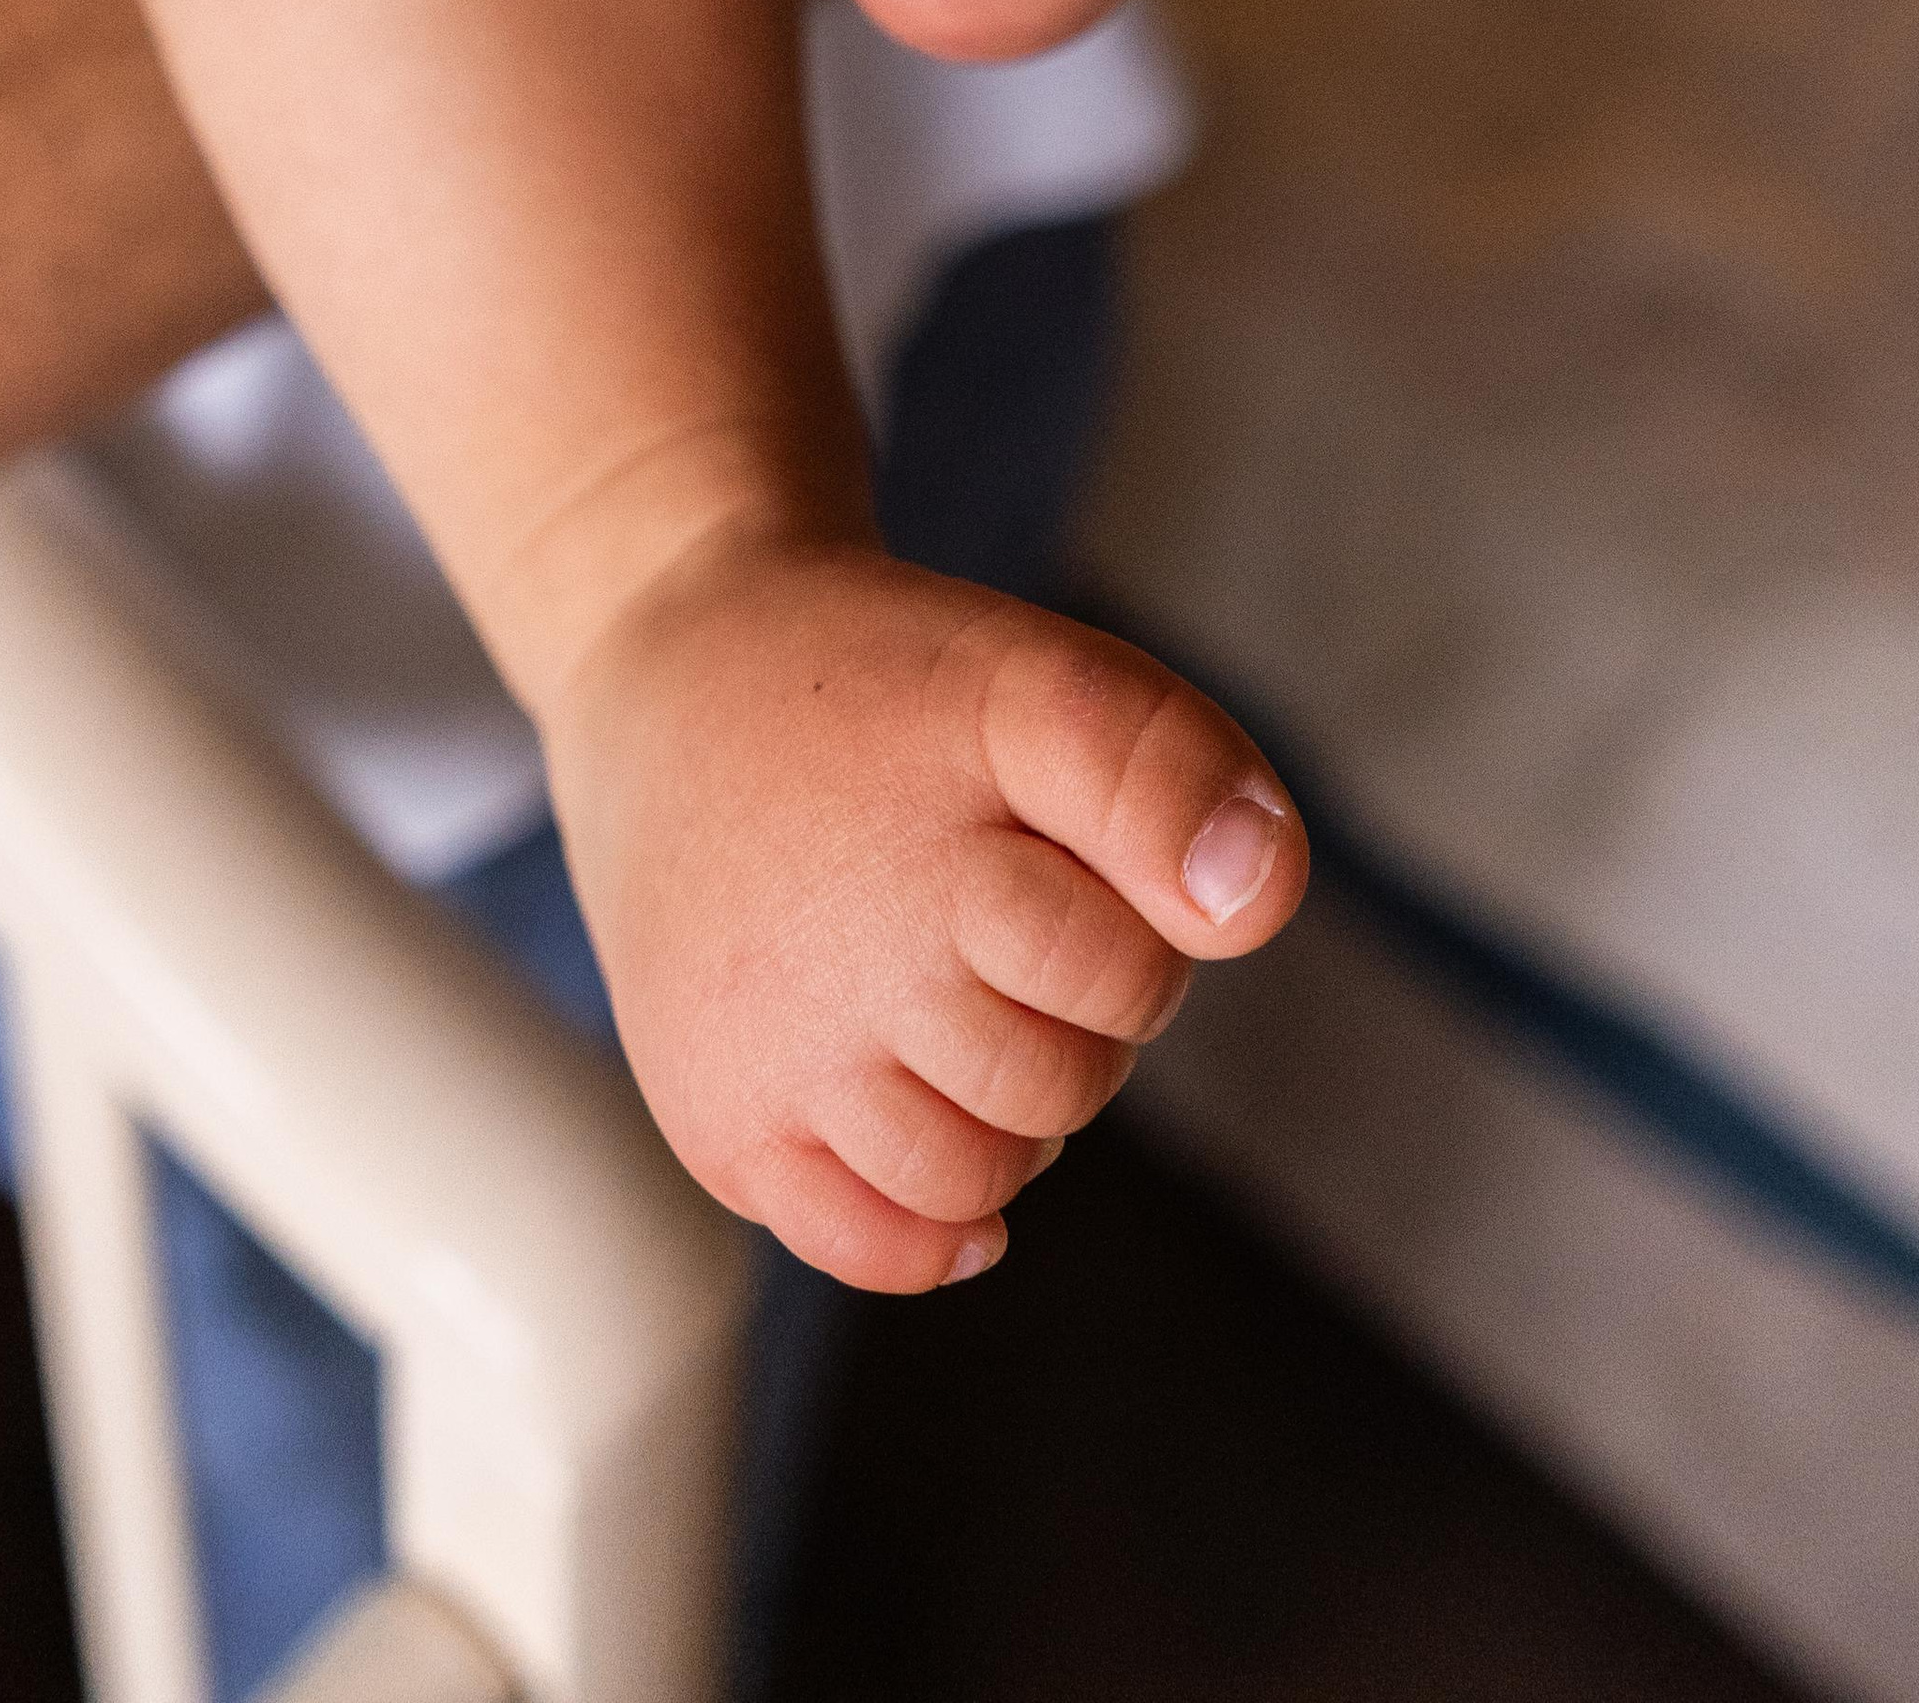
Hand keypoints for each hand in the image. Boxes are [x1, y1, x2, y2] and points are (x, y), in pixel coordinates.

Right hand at [541, 531, 1305, 1288]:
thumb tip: (1249, 908)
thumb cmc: (885, 693)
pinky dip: (929, 1220)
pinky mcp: (717, 1119)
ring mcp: (773, 1053)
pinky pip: (870, 1246)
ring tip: (955, 997)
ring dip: (1006, 1109)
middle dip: (1073, 1014)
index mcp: (939, 842)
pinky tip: (931, 1120)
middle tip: (1002, 913)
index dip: (1126, 923)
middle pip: (1062, 1083)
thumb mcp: (1040, 672)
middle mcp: (846, 957)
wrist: (669, 682)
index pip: (1126, 976)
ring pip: (978, 1177)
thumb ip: (1170, 768)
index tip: (1058, 854)